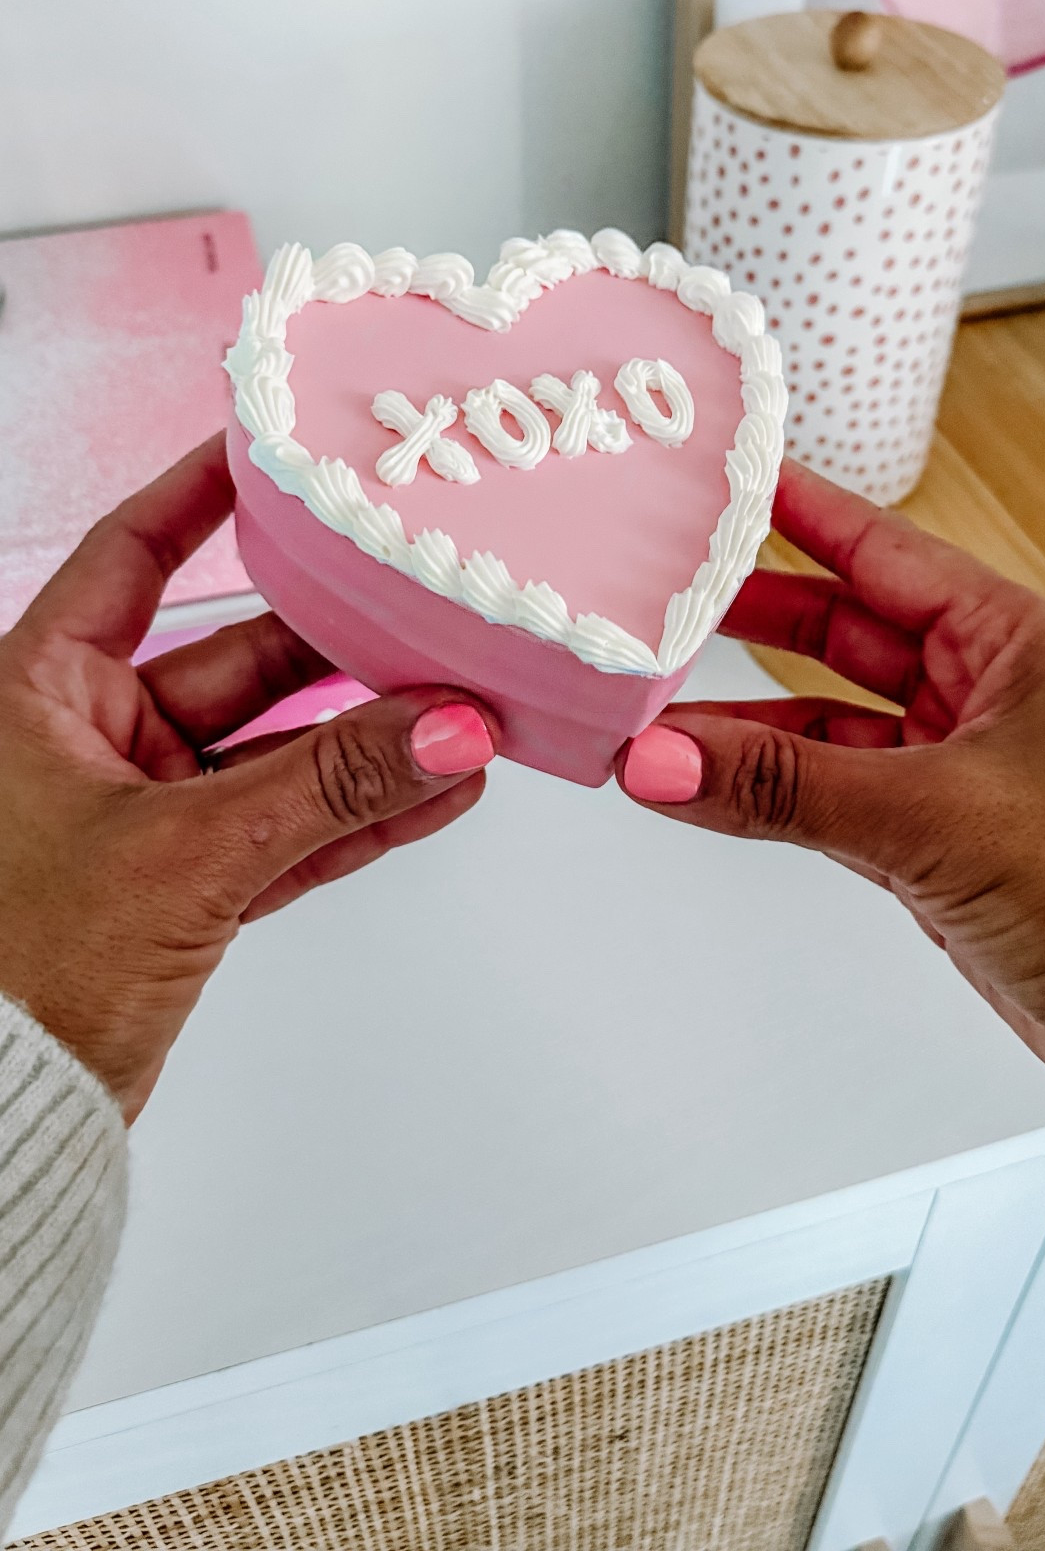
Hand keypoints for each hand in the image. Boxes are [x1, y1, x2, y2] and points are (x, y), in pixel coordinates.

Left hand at [0, 435, 496, 1121]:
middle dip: (342, 652)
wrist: (9, 1127)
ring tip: (465, 716)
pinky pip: (282, 829)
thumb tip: (445, 729)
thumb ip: (327, 789)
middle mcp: (84, 738)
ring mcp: (135, 813)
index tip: (280, 452)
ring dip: (367, 744)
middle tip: (437, 623)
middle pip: (235, 658)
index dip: (204, 498)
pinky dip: (352, 817)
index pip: (132, 556)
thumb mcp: (189, 856)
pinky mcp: (176, 886)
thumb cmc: (21, 978)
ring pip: (273, 751)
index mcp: (39, 692)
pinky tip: (435, 794)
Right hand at [619, 458, 1044, 1138]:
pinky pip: (839, 797)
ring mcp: (969, 775)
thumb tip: (670, 757)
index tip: (724, 483)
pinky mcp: (950, 850)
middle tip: (667, 599)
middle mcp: (993, 697)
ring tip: (662, 717)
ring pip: (834, 725)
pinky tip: (718, 788)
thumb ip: (787, 788)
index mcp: (1016, 642)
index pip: (883, 549)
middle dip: (754, 619)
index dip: (800, 513)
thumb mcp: (936, 819)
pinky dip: (776, 793)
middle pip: (847, 632)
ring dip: (751, 725)